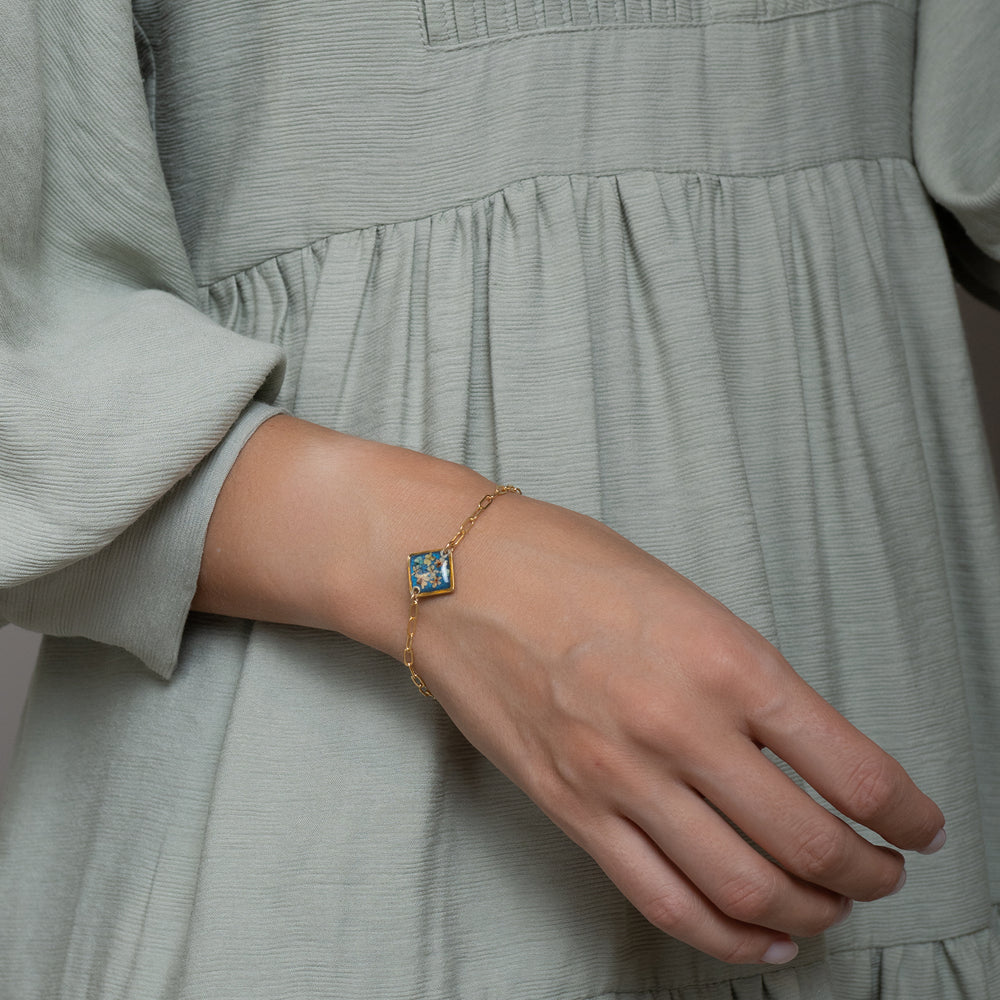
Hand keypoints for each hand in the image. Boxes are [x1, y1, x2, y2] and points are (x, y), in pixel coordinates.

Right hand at [194, 417, 944, 964]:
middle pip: (810, 844)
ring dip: (811, 910)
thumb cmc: (567, 563)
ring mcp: (622, 778)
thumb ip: (745, 677)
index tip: (921, 826)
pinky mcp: (573, 810)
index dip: (907, 814)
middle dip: (869, 872)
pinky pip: (665, 901)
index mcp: (725, 658)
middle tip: (883, 871)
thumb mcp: (684, 598)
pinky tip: (762, 939)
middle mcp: (682, 727)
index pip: (852, 768)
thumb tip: (805, 752)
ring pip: (747, 888)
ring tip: (832, 906)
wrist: (454, 573)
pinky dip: (729, 939)